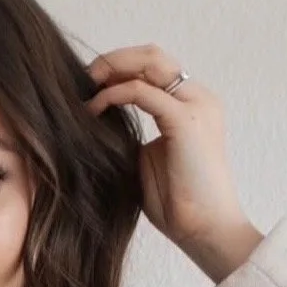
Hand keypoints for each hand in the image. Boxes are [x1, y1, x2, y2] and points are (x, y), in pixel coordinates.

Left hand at [84, 43, 248, 251]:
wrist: (204, 230)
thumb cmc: (177, 204)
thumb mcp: (146, 157)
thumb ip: (132, 132)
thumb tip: (99, 118)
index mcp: (193, 105)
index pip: (155, 67)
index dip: (119, 67)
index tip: (88, 84)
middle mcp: (198, 98)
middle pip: (153, 55)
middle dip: (113, 60)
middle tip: (82, 78)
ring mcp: (196, 106)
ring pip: (151, 61)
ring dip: (113, 68)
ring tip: (85, 87)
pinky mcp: (186, 120)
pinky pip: (142, 91)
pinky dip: (114, 94)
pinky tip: (94, 110)